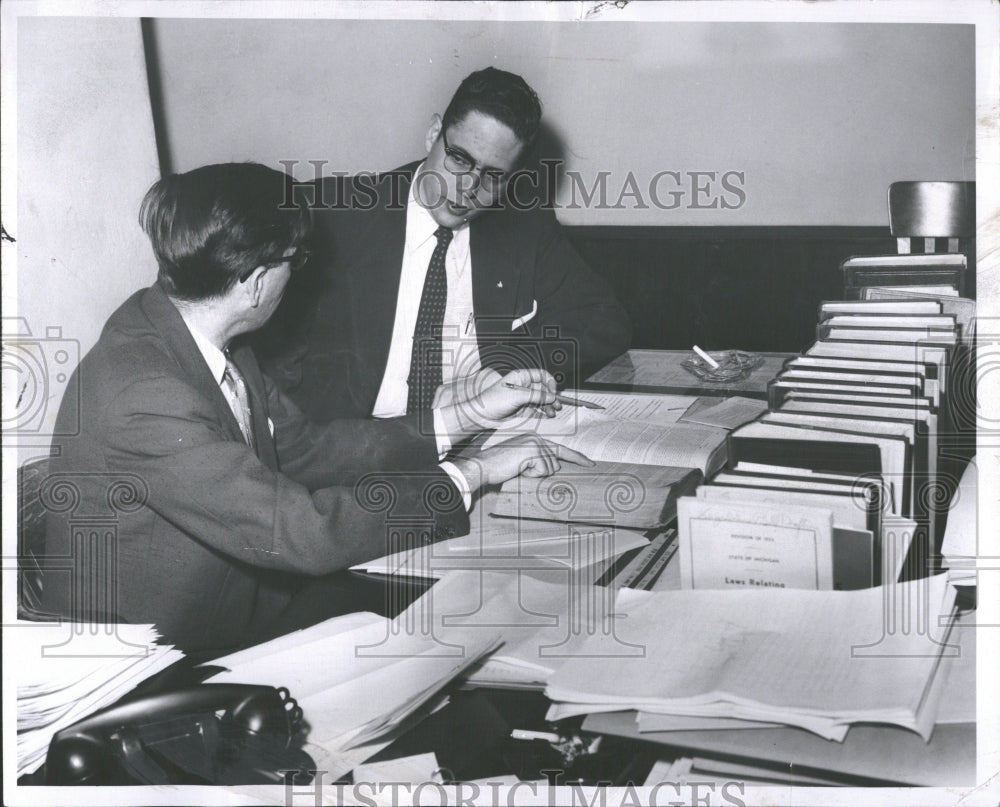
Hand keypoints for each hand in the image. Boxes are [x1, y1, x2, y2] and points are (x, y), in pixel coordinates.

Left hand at [436, 368, 559, 436]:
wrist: (481, 416)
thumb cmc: (493, 401)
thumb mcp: (518, 396)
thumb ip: (536, 396)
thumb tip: (551, 397)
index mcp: (521, 377)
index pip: (541, 375)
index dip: (550, 383)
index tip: (554, 392)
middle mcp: (523, 386)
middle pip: (543, 389)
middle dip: (551, 396)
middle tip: (558, 405)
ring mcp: (523, 398)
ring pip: (541, 400)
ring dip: (548, 405)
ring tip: (553, 412)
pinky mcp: (521, 409)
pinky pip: (536, 409)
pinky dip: (543, 412)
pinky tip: (547, 416)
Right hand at [450, 435, 593, 491]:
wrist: (484, 466)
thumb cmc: (500, 467)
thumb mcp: (522, 462)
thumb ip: (538, 462)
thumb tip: (555, 469)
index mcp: (535, 439)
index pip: (561, 450)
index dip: (577, 458)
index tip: (591, 463)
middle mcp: (537, 438)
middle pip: (556, 463)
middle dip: (542, 472)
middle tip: (522, 469)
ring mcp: (535, 443)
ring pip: (549, 468)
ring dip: (534, 473)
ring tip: (518, 468)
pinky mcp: (532, 451)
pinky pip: (542, 470)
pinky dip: (531, 474)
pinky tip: (518, 468)